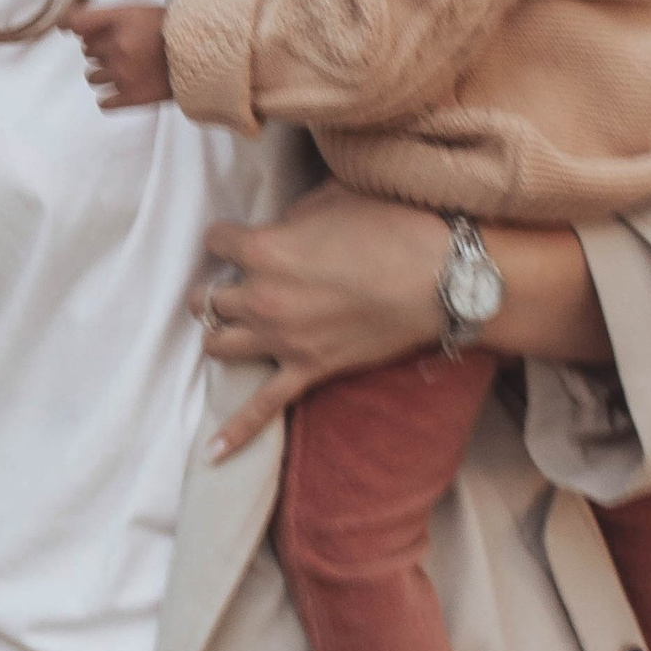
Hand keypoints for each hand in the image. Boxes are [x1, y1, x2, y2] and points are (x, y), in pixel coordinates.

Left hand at [71, 0, 172, 109]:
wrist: (204, 55)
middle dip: (102, 50)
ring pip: (93, 78)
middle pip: (88, 52)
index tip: (68, 26)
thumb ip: (106, 17)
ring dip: (105, 74)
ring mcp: (123, 75)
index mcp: (120, 21)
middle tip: (127, 48)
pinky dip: (111, 98)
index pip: (78, 22)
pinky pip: (105, 103)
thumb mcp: (140, 11)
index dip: (70, 23)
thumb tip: (71, 27)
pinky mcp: (132, 98)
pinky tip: (125, 89)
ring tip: (130, 69)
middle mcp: (117, 47)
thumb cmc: (173, 30)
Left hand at [192, 184, 604, 459]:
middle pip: (209, 299)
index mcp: (264, 251)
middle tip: (234, 283)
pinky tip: (213, 452)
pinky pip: (263, 408)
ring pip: (218, 345)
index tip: (236, 238)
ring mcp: (282, 339)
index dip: (226, 238)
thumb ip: (295, 214)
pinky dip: (237, 429)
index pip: (216, 241)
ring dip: (218, 335)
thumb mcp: (335, 197)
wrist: (440, 279)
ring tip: (226, 330)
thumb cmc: (392, 228)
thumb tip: (283, 227)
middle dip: (218, 289)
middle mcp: (261, 298)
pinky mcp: (309, 369)